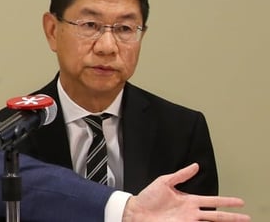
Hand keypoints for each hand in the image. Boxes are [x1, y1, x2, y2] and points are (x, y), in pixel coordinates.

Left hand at [124, 163, 248, 220]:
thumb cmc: (148, 197)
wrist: (135, 211)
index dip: (227, 202)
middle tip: (247, 218)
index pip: (213, 201)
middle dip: (232, 217)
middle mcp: (191, 213)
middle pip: (217, 215)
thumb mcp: (164, 182)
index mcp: (189, 200)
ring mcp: (187, 221)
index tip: (240, 202)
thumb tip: (195, 166)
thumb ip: (181, 175)